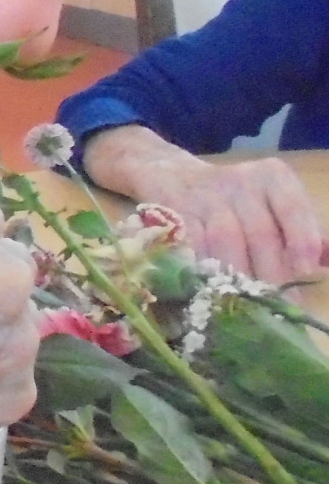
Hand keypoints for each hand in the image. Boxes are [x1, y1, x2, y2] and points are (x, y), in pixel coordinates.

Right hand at [84, 126, 325, 284]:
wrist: (171, 175)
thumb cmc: (231, 201)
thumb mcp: (267, 204)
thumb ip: (298, 231)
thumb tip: (325, 262)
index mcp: (272, 177)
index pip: (292, 206)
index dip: (300, 239)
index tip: (304, 272)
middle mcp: (240, 181)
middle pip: (259, 232)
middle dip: (268, 274)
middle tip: (274, 308)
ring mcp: (204, 196)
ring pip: (225, 242)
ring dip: (235, 278)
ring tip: (244, 307)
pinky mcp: (174, 212)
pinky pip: (192, 246)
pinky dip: (202, 272)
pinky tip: (209, 292)